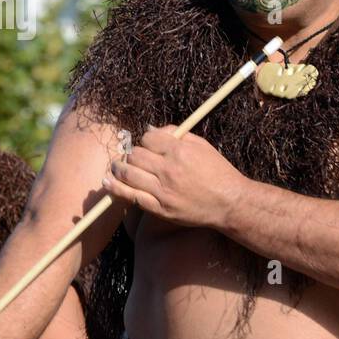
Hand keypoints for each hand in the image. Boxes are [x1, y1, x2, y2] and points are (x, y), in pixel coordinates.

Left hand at [102, 126, 248, 228]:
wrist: (230, 203)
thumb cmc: (218, 173)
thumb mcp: (203, 146)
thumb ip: (176, 135)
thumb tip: (151, 130)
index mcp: (180, 151)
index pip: (148, 138)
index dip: (145, 140)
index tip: (148, 146)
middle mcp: (169, 170)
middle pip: (135, 155)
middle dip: (132, 154)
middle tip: (133, 157)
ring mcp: (163, 191)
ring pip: (129, 173)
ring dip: (119, 168)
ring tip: (117, 167)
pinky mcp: (160, 208)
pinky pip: (131, 196)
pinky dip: (116, 188)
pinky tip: (108, 182)